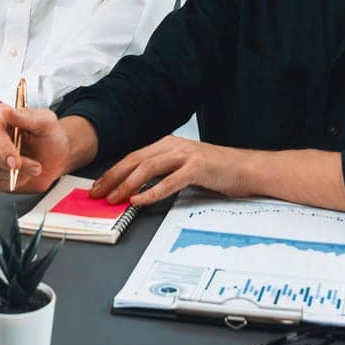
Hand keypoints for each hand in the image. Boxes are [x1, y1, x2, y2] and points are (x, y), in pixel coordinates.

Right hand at [0, 104, 71, 193]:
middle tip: (35, 166)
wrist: (54, 156)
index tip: (16, 161)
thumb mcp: (47, 123)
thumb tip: (8, 111)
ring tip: (32, 169)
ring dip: (14, 174)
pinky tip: (20, 176)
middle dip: (12, 164)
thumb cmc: (49, 136)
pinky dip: (7, 183)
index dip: (2, 146)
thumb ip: (28, 117)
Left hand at [91, 135, 253, 205]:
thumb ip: (162, 174)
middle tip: (98, 193)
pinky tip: (140, 200)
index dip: (113, 172)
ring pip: (148, 168)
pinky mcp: (197, 168)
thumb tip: (135, 189)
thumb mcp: (183, 168)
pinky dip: (152, 191)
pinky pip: (169, 181)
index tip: (98, 186)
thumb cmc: (215, 171)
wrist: (246, 169)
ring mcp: (185, 155)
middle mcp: (174, 146)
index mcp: (168, 144)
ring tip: (115, 198)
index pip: (133, 157)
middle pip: (135, 160)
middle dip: (113, 177)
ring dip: (127, 184)